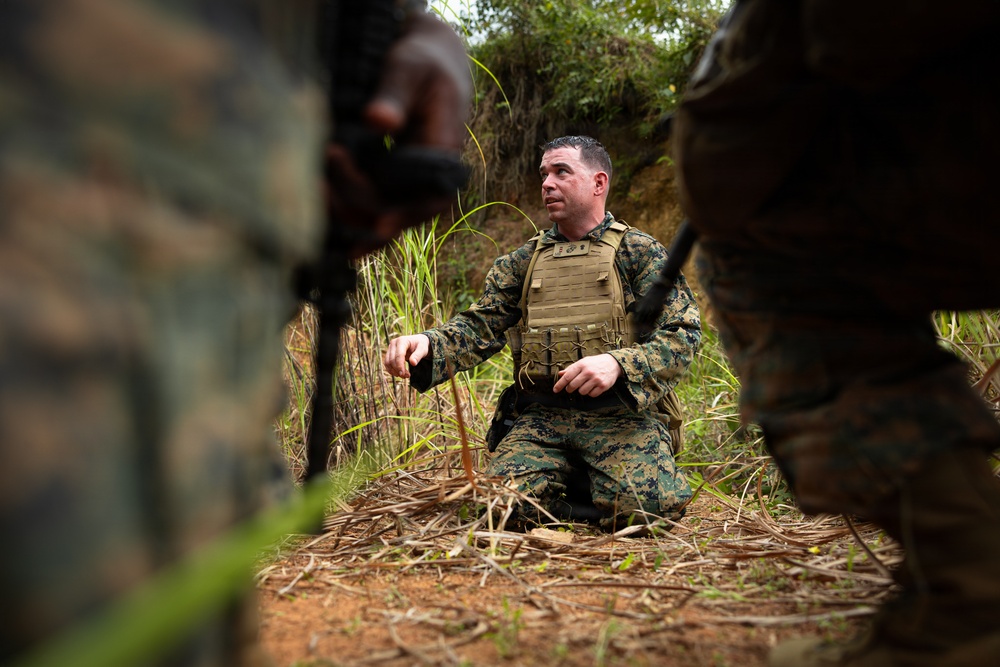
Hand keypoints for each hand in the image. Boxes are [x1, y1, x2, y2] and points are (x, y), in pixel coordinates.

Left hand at [326, 11, 471, 257]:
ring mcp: (408, 178)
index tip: (379, 226)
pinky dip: (344, 206)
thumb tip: (378, 121)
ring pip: (381, 213)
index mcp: (444, 152)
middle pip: (400, 213)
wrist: (425, 60)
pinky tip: (318, 206)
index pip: (432, 198)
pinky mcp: (388, 176)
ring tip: (313, 197)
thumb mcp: (409, 68)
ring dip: (349, 214)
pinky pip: (369, 200)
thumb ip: (394, 94)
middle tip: (321, 188)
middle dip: (362, 210)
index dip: (407, 216)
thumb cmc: (421, 61)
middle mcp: (428, 174)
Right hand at [383, 334, 429, 378]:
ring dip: (394, 371)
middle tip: (407, 376)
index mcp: (402, 341)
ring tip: (404, 376)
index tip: (403, 374)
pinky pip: (387, 363)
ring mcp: (390, 348)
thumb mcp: (423, 349)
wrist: (417, 342)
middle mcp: (394, 343)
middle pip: (392, 360)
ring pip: (388, 362)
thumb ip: (418, 355)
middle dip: (398, 370)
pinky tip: (398, 374)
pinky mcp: (389, 353)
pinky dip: (391, 370)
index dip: (400, 365)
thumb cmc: (420, 345)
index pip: (398, 355)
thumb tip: (413, 363)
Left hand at [553, 354, 622, 396]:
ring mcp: (596, 379)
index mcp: (581, 365)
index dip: (560, 384)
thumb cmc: (595, 363)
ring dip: (582, 390)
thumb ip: (571, 368)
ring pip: (582, 392)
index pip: (567, 377)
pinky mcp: (603, 386)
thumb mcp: (583, 362)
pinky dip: (591, 393)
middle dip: (570, 389)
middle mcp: (588, 372)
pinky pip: (592, 395)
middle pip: (573, 386)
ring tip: (586, 385)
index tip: (555, 390)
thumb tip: (560, 374)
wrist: (613, 363)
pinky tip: (593, 387)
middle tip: (571, 388)